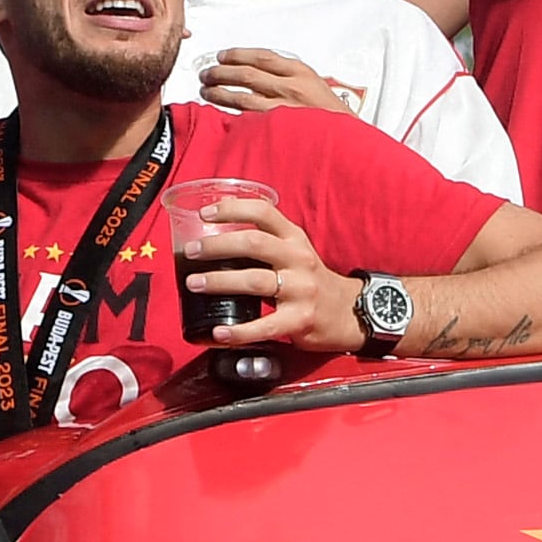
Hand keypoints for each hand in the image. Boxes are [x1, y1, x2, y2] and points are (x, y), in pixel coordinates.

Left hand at [178, 194, 365, 354]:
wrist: (349, 312)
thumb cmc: (312, 281)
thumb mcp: (296, 252)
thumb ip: (266, 242)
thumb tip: (218, 235)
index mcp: (294, 239)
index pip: (263, 212)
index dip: (232, 209)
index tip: (205, 213)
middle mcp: (298, 259)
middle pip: (253, 243)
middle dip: (217, 246)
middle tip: (191, 251)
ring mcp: (300, 290)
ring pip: (254, 280)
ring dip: (219, 281)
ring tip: (194, 283)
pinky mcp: (300, 320)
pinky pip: (264, 325)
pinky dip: (239, 330)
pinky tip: (220, 332)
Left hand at [196, 48, 359, 118]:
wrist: (349, 138)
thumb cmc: (331, 114)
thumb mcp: (314, 83)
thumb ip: (288, 75)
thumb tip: (257, 70)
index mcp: (301, 72)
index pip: (262, 57)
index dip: (237, 54)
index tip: (222, 56)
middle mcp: (291, 87)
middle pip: (247, 74)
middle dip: (222, 73)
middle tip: (207, 74)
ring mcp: (284, 109)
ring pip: (242, 97)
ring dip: (219, 93)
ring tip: (206, 92)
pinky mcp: (279, 130)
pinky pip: (248, 120)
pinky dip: (231, 115)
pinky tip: (219, 114)